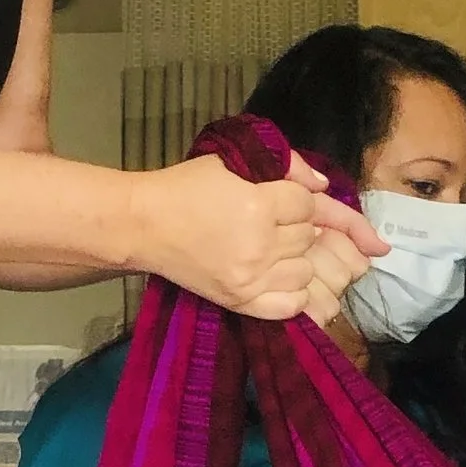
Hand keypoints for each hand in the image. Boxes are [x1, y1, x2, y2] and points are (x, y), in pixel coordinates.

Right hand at [129, 153, 381, 318]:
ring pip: (305, 270)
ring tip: (273, 248)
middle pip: (308, 236)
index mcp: (258, 205)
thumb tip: (323, 185)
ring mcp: (251, 278)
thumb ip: (286, 165)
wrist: (142, 225)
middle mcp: (260, 245)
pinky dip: (292, 292)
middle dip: (296, 225)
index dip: (297, 199)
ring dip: (295, 257)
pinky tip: (277, 277)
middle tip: (272, 222)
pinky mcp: (240, 301)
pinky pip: (291, 305)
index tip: (279, 198)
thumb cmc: (184, 188)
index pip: (308, 204)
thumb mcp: (231, 162)